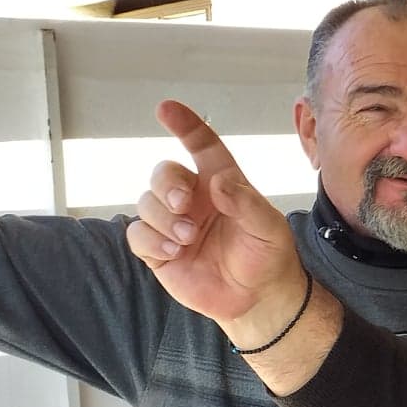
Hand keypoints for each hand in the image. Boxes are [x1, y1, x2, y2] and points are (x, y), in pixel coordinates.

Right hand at [126, 101, 307, 341]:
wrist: (258, 298)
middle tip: (183, 203)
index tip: (167, 108)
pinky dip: (151, 240)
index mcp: (222, 183)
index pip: (201, 146)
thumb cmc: (268, 255)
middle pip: (163, 172)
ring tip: (188, 238)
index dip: (185, 126)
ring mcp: (173, 223)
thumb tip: (218, 184)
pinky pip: (137, 234)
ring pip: (145, 202)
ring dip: (163, 217)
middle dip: (167, 183)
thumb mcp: (269, 228)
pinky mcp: (158, 250)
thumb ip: (246, 203)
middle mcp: (193, 199)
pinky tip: (173, 251)